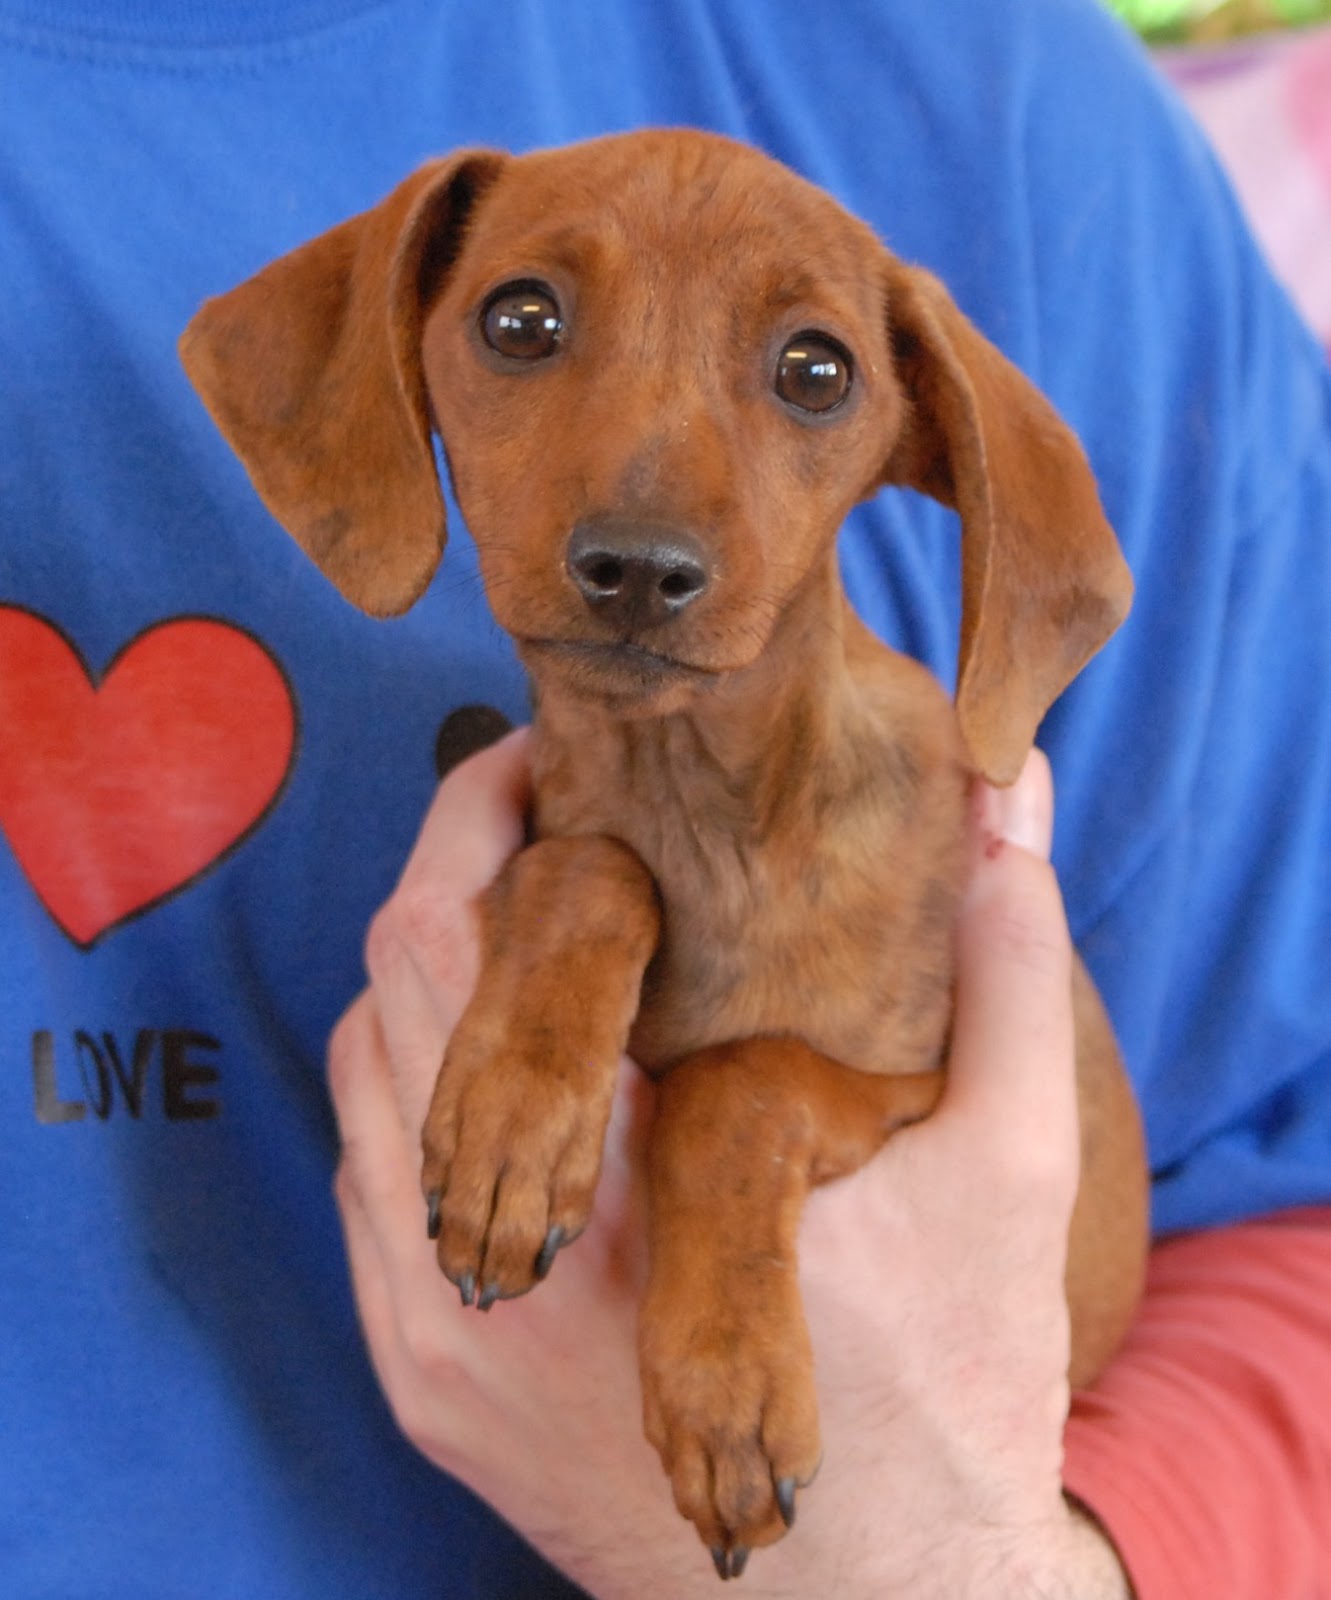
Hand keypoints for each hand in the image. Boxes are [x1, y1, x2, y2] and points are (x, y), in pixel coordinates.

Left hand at [328, 736, 1131, 1597]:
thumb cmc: (953, 1391)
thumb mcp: (1012, 1172)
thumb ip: (1006, 975)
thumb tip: (998, 806)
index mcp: (642, 1188)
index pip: (495, 947)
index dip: (496, 816)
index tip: (553, 753)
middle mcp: (501, 1269)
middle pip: (398, 990)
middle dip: (453, 869)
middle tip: (541, 813)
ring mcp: (440, 1341)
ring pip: (361, 1082)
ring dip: (429, 980)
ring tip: (532, 931)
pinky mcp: (426, 1388)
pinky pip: (366, 1180)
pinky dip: (416, 1090)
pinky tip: (513, 1069)